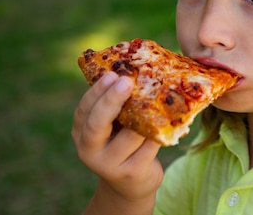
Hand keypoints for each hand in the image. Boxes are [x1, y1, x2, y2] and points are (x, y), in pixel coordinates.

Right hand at [72, 72, 163, 206]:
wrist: (132, 184)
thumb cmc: (124, 144)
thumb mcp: (114, 127)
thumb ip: (118, 106)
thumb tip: (139, 69)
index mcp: (82, 133)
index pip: (85, 109)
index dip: (98, 91)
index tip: (113, 74)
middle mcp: (89, 150)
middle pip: (96, 124)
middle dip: (111, 101)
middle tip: (126, 82)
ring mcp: (110, 164)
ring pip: (130, 135)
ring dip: (144, 115)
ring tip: (157, 94)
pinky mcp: (132, 173)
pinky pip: (148, 146)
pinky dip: (159, 131)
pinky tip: (170, 118)